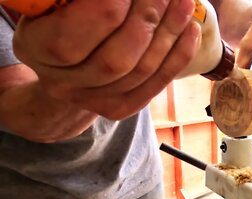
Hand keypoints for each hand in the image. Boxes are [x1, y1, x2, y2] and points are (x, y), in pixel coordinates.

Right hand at [13, 0, 201, 119]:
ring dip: (169, 33)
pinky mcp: (119, 108)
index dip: (105, 11)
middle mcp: (61, 83)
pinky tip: (190, 29)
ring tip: (183, 2)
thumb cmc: (65, 17)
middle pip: (114, 60)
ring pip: (140, 71)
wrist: (67, 64)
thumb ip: (84, 2)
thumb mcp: (62, 3)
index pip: (70, 39)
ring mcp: (92, 101)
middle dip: (146, 20)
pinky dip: (178, 55)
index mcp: (35, 49)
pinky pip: (155, 84)